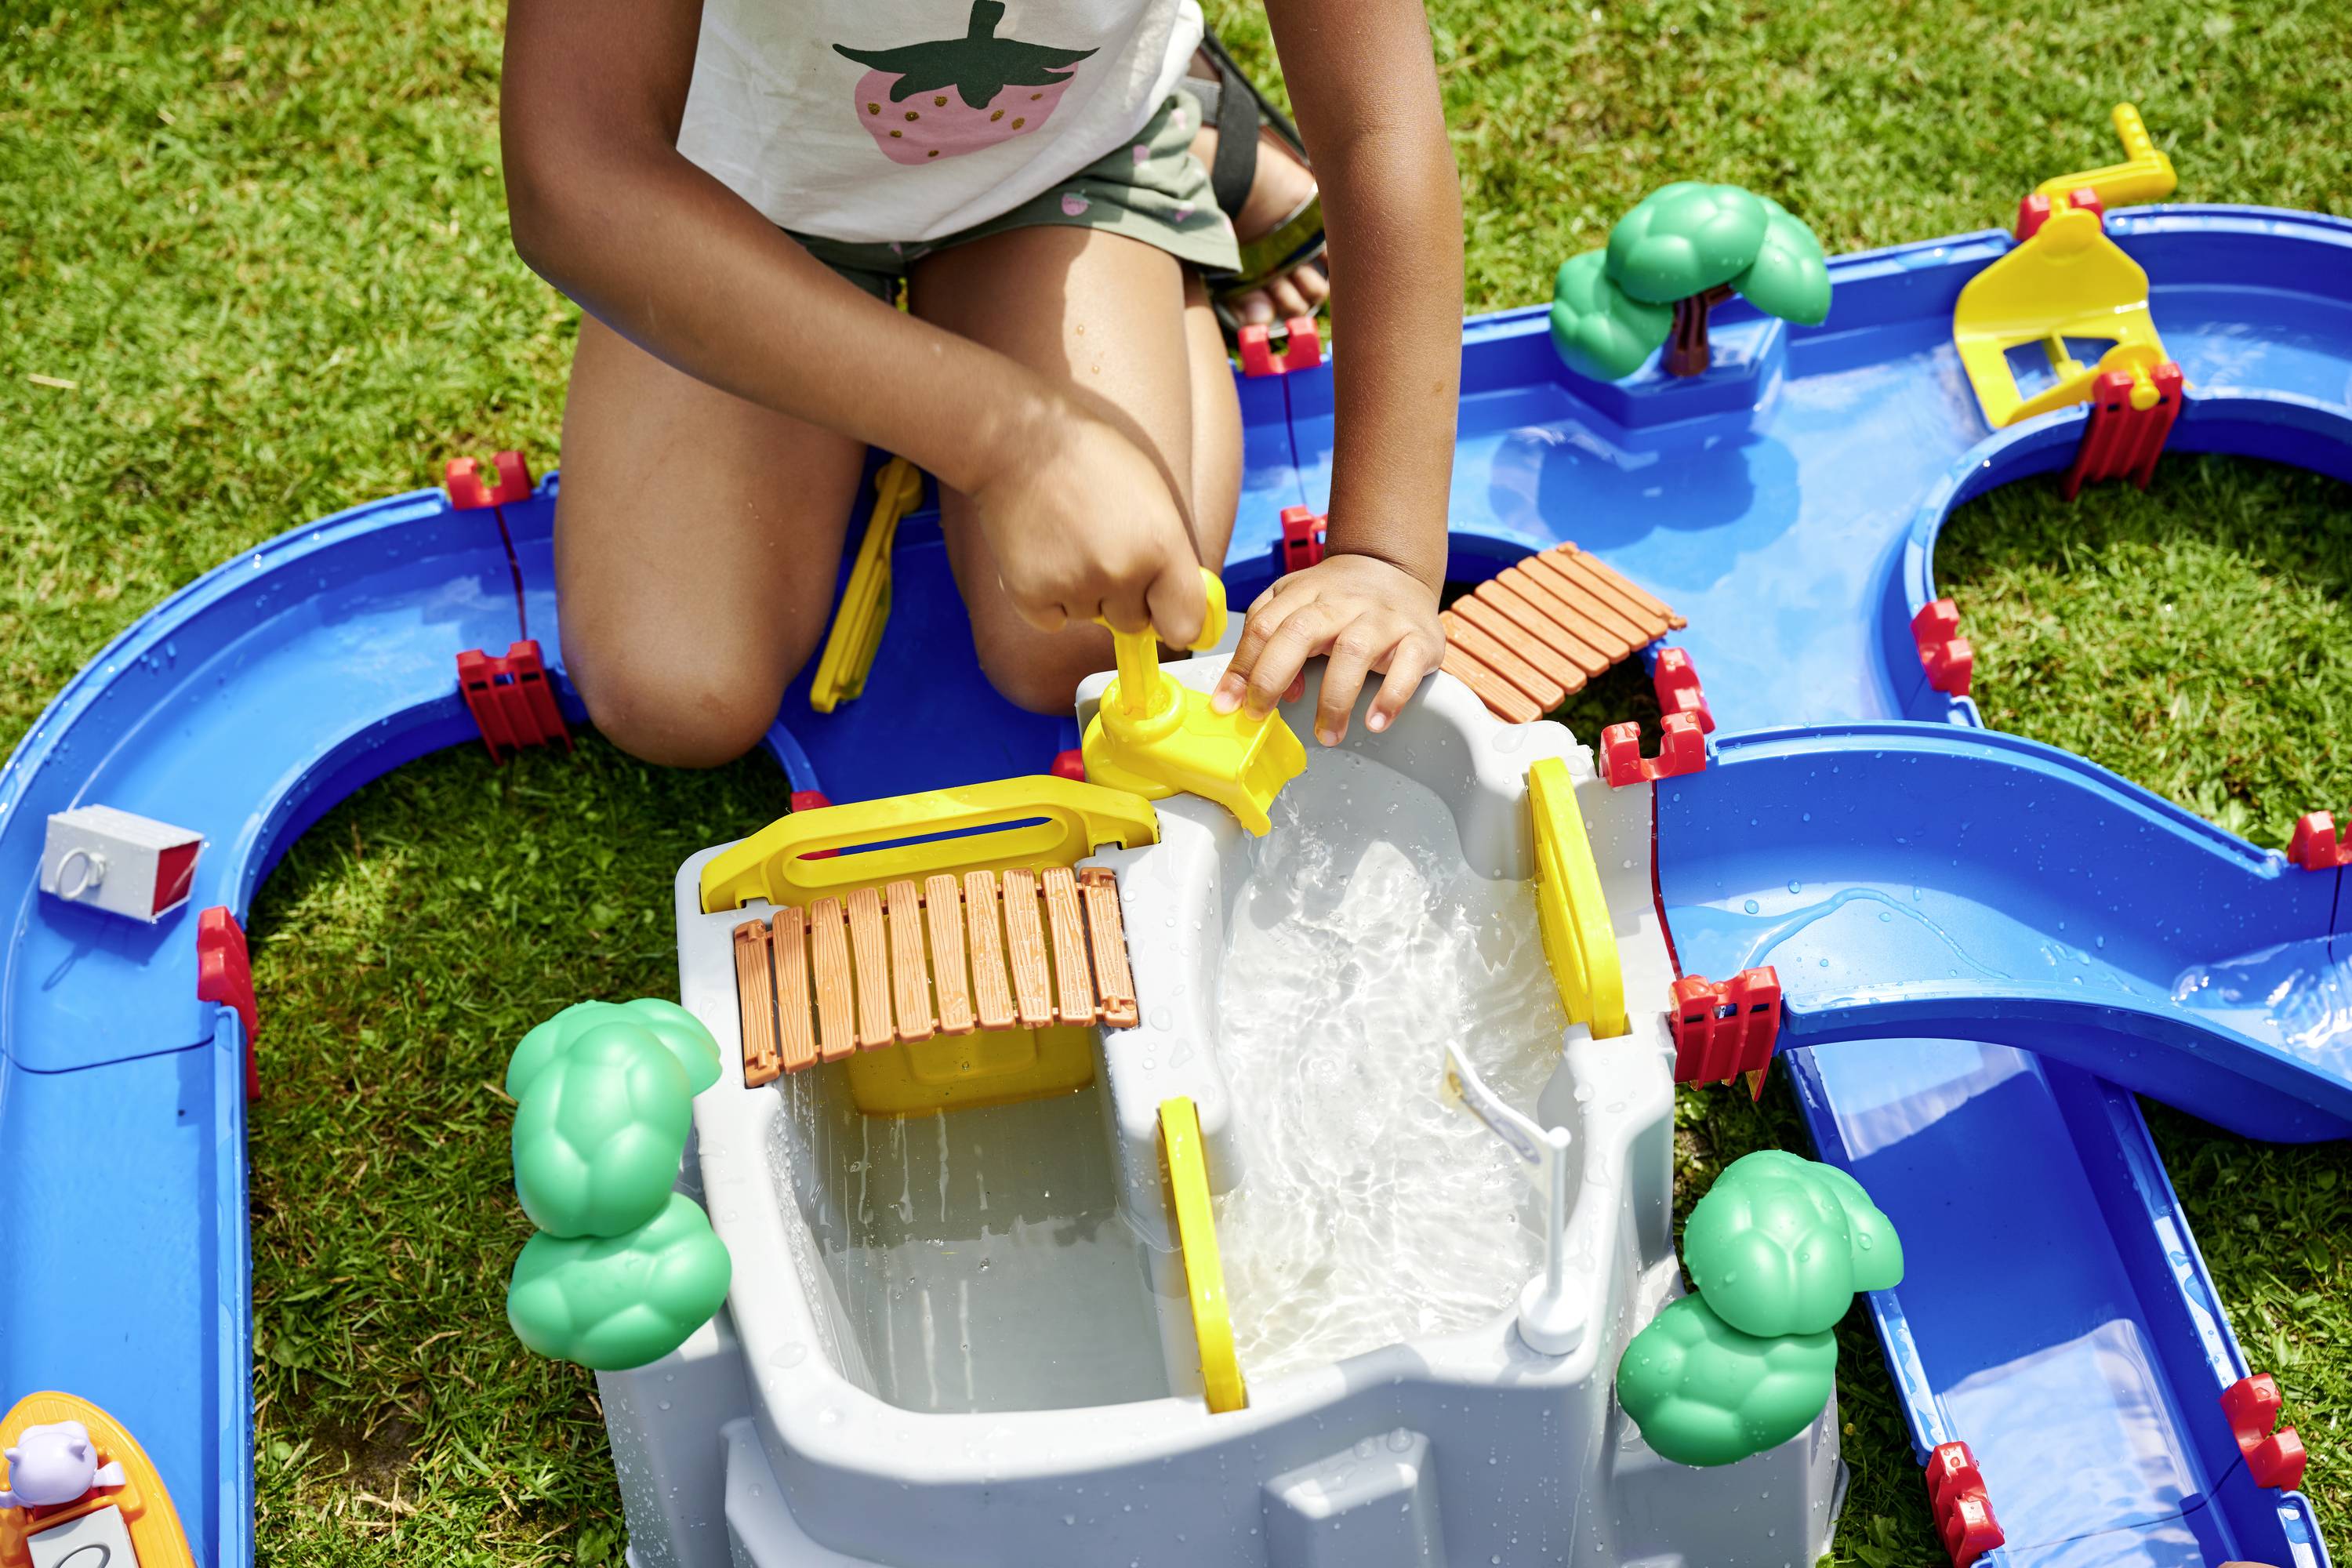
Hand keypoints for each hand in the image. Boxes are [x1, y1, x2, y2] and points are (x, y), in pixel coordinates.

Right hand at [967, 413, 1206, 643]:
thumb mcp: (1153, 497)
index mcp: (1160, 546)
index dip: (1174, 621)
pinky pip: (1050, 619)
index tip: (1164, 614)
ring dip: (1081, 593)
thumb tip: (1177, 606)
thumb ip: (1170, 555)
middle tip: (1100, 550)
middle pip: (1134, 624)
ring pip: (1089, 617)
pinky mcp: (1030, 595)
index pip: (1185, 626)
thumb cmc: (1090, 458)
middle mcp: (1121, 573)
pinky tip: (1041, 555)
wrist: (1020, 441)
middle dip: (1123, 599)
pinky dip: (1045, 597)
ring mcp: (1074, 586)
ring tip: (1066, 540)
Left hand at [1210, 553, 1442, 743]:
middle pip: (1299, 633)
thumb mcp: (1295, 600)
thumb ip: (1273, 635)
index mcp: (1305, 594)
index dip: (1242, 667)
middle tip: (1260, 715)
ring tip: (1326, 734)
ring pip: (1353, 652)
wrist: (1395, 568)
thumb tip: (1277, 689)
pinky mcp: (1418, 637)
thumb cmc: (1338, 597)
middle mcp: (1341, 603)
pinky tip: (1375, 721)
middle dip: (1271, 678)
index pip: (1264, 626)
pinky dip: (1391, 696)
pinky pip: (1406, 666)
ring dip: (1334, 700)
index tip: (1228, 703)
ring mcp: (1382, 619)